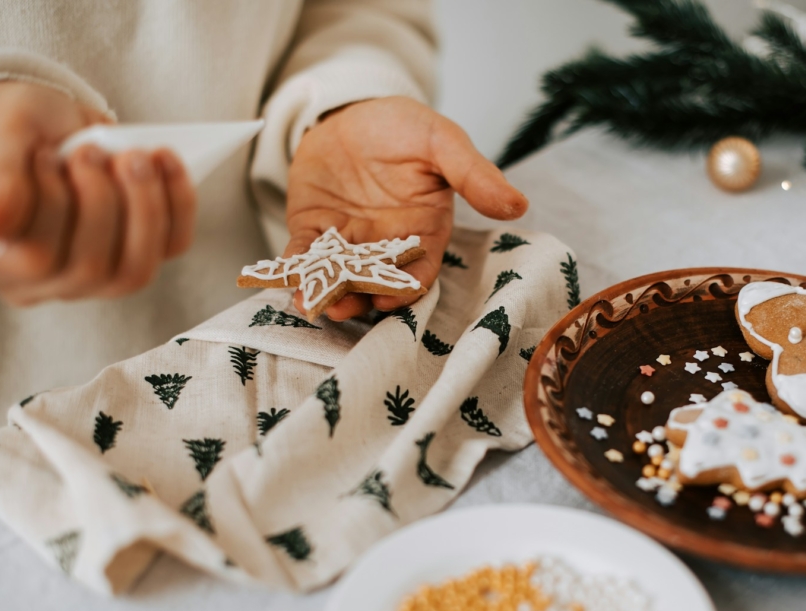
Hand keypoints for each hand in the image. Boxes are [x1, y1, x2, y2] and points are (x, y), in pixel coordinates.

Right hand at [0, 81, 195, 304]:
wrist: (49, 124)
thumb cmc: (14, 135)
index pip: (33, 261)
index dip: (51, 207)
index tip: (44, 156)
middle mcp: (42, 284)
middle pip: (88, 269)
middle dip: (100, 202)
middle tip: (90, 150)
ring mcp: (94, 280)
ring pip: (134, 270)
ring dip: (144, 207)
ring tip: (133, 157)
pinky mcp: (138, 258)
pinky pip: (171, 246)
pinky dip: (178, 202)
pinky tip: (164, 160)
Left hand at [285, 96, 527, 319]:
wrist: (353, 109)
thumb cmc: (404, 127)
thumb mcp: (443, 142)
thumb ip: (474, 174)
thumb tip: (518, 203)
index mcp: (423, 232)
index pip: (418, 271)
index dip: (405, 289)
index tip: (391, 298)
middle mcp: (386, 246)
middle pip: (375, 284)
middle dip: (359, 299)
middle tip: (342, 306)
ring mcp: (348, 242)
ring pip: (338, 278)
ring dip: (326, 293)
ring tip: (312, 300)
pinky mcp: (314, 232)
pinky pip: (305, 257)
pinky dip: (296, 270)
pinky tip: (287, 280)